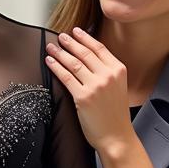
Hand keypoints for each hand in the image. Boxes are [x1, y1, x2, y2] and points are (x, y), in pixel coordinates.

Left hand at [45, 29, 133, 154]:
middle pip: (85, 53)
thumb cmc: (115, 114)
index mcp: (119, 70)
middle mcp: (108, 76)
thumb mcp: (118, 87)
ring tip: (51, 47)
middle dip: (70, 42)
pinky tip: (50, 61)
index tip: (76, 31)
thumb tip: (88, 56)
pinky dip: (56, 67)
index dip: (85, 38)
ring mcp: (96, 86)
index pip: (99, 48)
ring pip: (74, 63)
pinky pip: (66, 77)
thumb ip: (107, 72)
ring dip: (60, 53)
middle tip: (60, 36)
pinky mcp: (83, 97)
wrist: (116, 136)